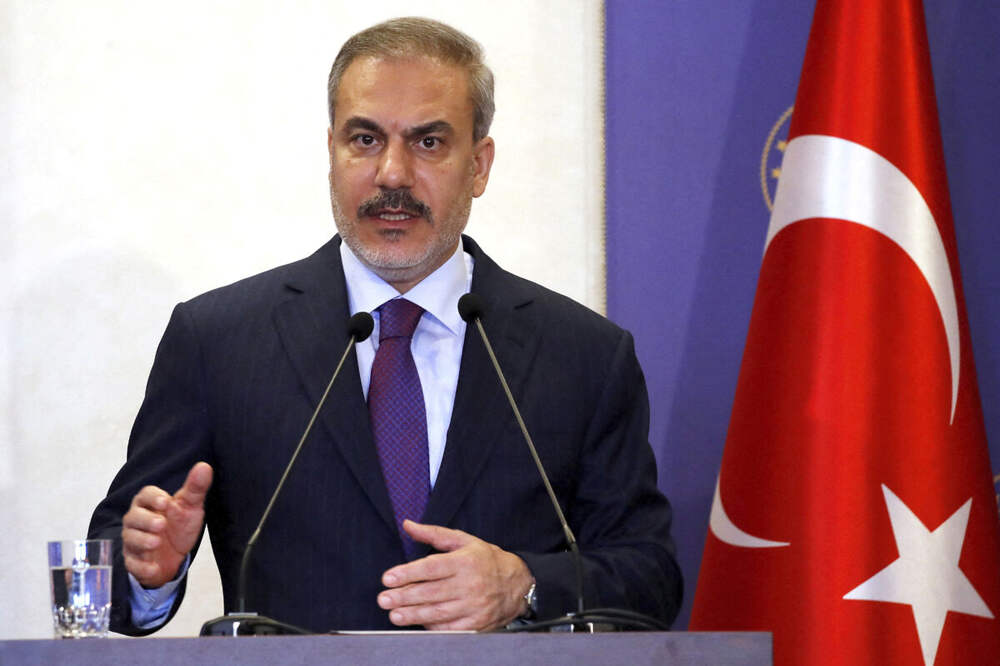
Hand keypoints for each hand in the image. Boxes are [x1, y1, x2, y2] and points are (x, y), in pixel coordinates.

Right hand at [121, 462, 212, 587]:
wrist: (175, 555)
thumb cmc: (179, 525)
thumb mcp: (190, 506)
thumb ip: (195, 488)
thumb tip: (204, 466)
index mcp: (149, 504)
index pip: (145, 495)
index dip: (153, 498)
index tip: (166, 502)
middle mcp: (137, 521)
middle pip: (133, 517)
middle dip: (146, 520)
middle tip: (161, 524)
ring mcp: (133, 541)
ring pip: (131, 539)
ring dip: (142, 541)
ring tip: (156, 542)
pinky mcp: (134, 562)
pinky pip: (133, 565)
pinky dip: (142, 567)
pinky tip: (154, 568)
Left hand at [377, 520, 533, 630]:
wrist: (518, 584)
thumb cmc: (486, 559)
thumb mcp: (464, 541)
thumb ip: (434, 534)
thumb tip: (408, 525)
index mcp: (465, 561)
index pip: (432, 568)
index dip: (408, 573)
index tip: (388, 578)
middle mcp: (470, 584)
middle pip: (432, 592)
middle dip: (405, 597)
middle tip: (384, 599)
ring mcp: (474, 606)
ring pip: (439, 613)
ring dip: (414, 615)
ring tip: (394, 615)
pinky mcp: (477, 624)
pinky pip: (451, 628)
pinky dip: (433, 627)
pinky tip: (417, 625)